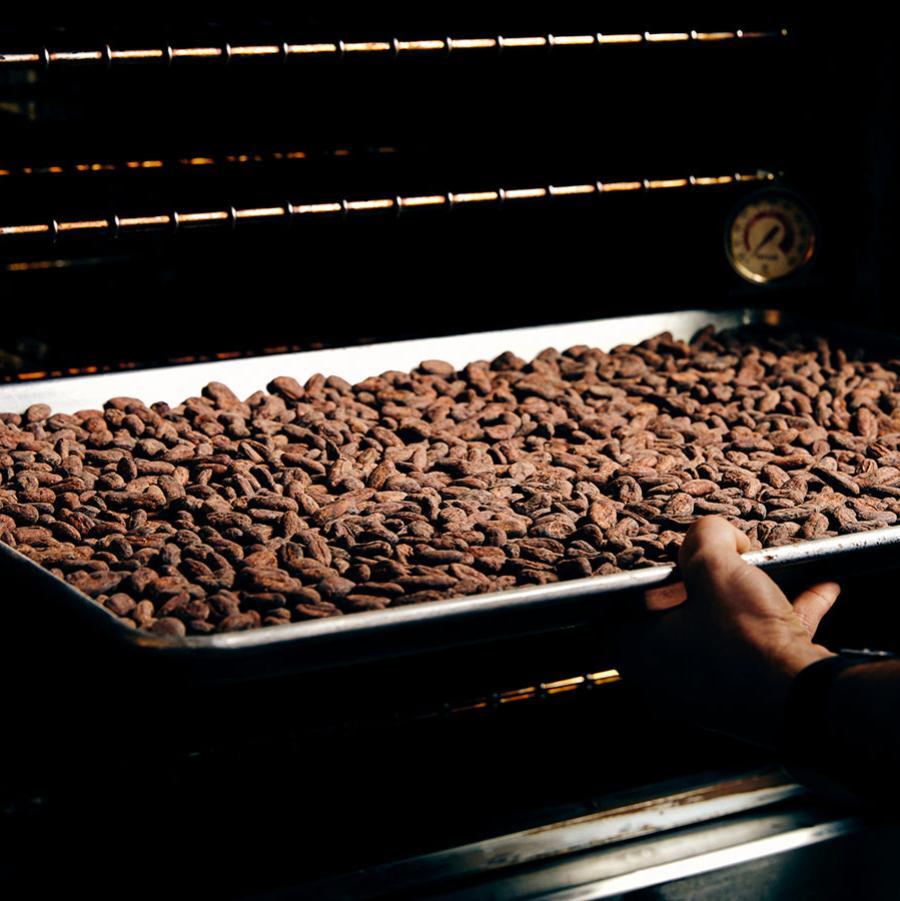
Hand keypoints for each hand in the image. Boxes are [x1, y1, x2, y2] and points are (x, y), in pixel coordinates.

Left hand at [617, 516, 838, 747]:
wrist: (807, 698)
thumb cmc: (746, 639)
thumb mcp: (715, 566)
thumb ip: (705, 536)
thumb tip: (712, 532)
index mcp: (639, 649)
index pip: (628, 597)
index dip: (653, 568)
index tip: (676, 554)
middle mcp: (666, 675)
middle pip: (680, 608)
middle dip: (709, 580)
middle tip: (728, 558)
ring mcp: (708, 689)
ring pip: (725, 626)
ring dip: (751, 595)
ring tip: (772, 567)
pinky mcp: (749, 695)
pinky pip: (761, 646)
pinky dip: (783, 614)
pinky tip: (816, 589)